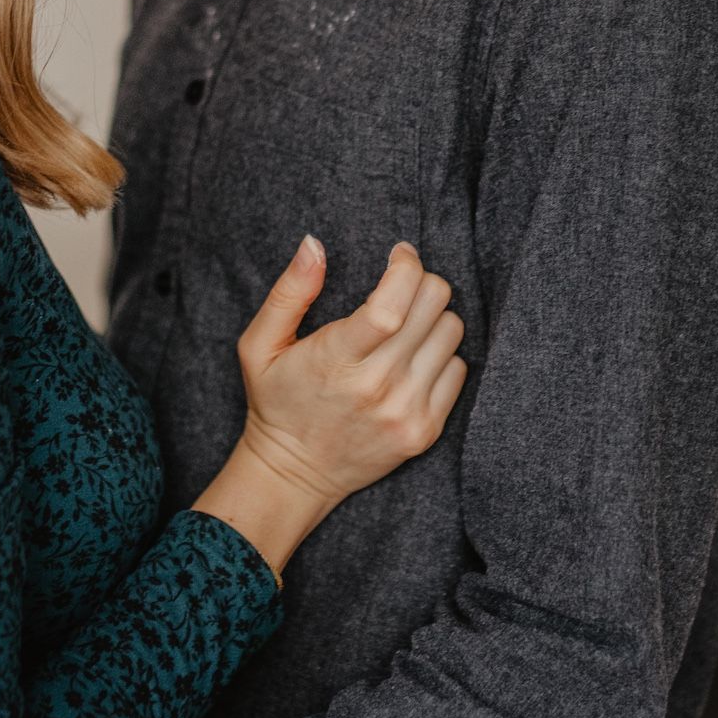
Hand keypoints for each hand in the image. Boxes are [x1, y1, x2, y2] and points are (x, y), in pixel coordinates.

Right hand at [194, 238, 466, 570]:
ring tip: (405, 327)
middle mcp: (377, 387)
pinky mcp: (426, 430)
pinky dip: (441, 356)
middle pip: (433, 307)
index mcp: (336, 360)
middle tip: (402, 287)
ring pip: (451, 333)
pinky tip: (411, 360)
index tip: (399, 254)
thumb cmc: (277, 401)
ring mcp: (406, 411)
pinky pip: (458, 369)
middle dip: (421, 283)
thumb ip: (288, 291)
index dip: (406, 268)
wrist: (295, 474)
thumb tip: (314, 243)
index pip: (391, 304)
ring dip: (432, 319)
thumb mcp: (259, 344)